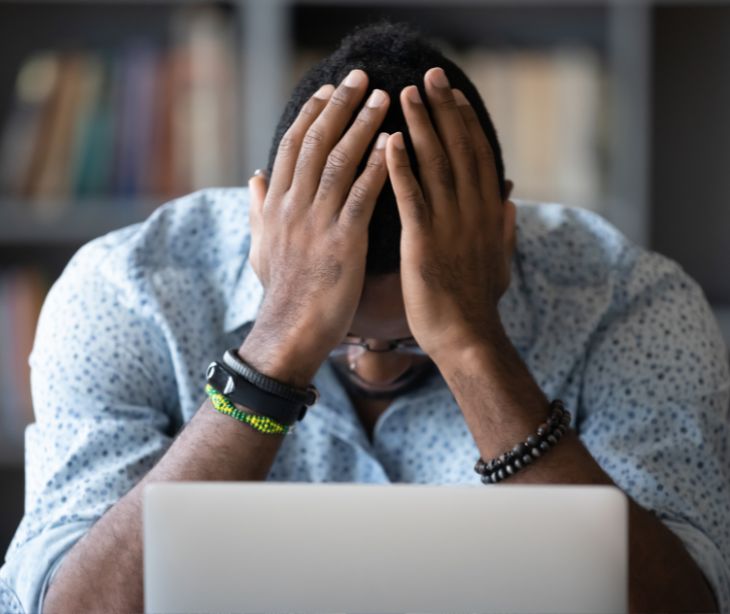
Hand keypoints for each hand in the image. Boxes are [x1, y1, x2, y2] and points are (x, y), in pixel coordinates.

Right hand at [242, 70, 389, 385]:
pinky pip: (361, 195)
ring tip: (384, 98)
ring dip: (362, 125)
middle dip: (339, 105)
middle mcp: (293, 205)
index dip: (311, 114)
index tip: (328, 89)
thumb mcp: (261, 246)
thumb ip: (257, 208)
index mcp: (276, 204)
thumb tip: (253, 176)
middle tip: (360, 77)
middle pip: (315, 142)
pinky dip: (377, 166)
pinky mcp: (343, 241)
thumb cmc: (282, 290)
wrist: (290, 330)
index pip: (292, 146)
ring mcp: (317, 221)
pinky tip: (394, 143)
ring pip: (338, 161)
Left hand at [385, 67, 515, 362]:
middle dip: (443, 110)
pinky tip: (388, 142)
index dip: (466, 122)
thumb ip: (504, 229)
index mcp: (489, 214)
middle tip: (429, 76)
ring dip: (420, 127)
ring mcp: (449, 225)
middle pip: (459, 149)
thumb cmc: (478, 304)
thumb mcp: (501, 261)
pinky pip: (412, 197)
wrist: (468, 339)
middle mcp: (473, 212)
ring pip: (436, 165)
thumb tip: (512, 201)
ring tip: (404, 95)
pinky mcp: (424, 242)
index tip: (453, 95)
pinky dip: (400, 168)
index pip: (479, 157)